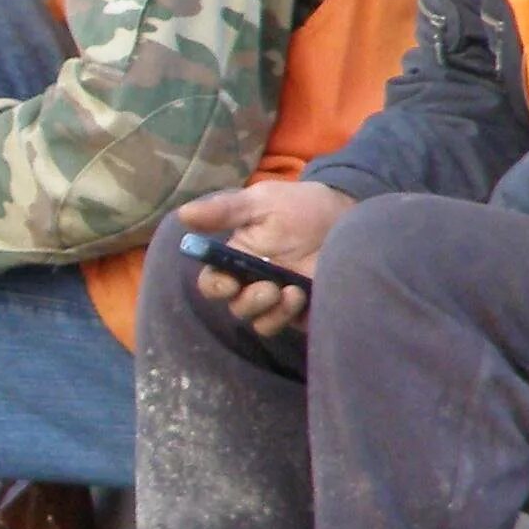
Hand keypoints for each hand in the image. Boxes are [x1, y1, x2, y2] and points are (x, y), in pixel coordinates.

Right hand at [175, 180, 355, 338]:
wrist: (346, 217)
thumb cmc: (300, 206)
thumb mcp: (261, 202)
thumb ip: (224, 210)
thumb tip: (182, 214)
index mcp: (237, 258)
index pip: (214, 282)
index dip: (216, 287)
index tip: (228, 282)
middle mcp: (253, 282)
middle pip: (236, 307)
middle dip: (249, 302)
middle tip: (268, 288)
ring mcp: (279, 299)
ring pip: (261, 322)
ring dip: (271, 313)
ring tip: (291, 291)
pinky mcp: (304, 311)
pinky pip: (288, 325)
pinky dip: (290, 317)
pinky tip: (302, 295)